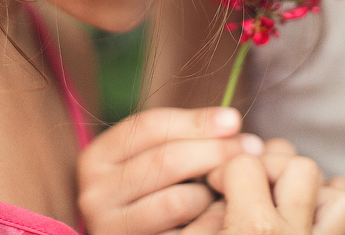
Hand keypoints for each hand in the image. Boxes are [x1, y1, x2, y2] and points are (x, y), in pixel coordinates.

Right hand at [79, 106, 261, 234]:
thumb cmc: (152, 188)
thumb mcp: (151, 157)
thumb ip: (183, 136)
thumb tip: (232, 122)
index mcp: (96, 158)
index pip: (149, 127)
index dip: (196, 121)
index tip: (234, 120)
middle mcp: (94, 193)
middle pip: (166, 161)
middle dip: (216, 151)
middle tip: (251, 148)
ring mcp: (110, 227)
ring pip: (178, 200)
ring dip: (212, 190)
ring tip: (231, 186)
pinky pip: (184, 234)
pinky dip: (209, 220)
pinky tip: (222, 213)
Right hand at [183, 139, 344, 234]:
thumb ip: (204, 214)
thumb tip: (220, 191)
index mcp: (254, 230)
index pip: (246, 164)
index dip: (225, 168)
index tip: (215, 185)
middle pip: (299, 167)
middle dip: (272, 169)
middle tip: (250, 189)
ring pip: (339, 194)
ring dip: (311, 192)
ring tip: (282, 203)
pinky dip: (331, 214)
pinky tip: (306, 220)